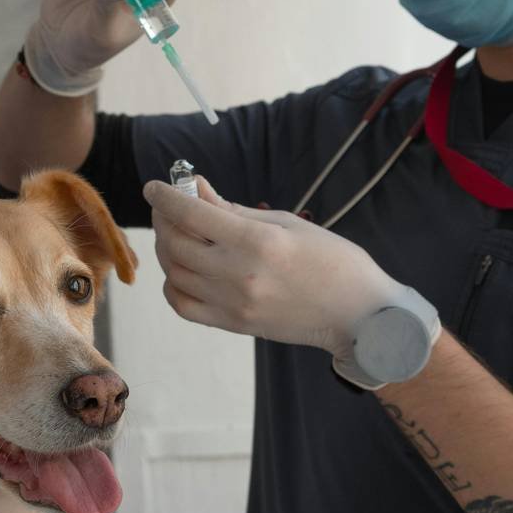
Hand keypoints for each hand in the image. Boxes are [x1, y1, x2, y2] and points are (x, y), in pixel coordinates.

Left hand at [143, 176, 416, 366]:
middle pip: (176, 243)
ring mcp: (233, 304)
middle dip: (164, 219)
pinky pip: (183, 305)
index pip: (191, 214)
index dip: (165, 197)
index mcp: (257, 242)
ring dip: (168, 250)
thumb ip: (234, 209)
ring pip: (174, 273)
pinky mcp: (233, 325)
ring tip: (179, 235)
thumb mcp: (285, 222)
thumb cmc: (331, 260)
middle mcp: (239, 274)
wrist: (358, 314)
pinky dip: (174, 284)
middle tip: (169, 208)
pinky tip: (184, 269)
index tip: (154, 187)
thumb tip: (196, 189)